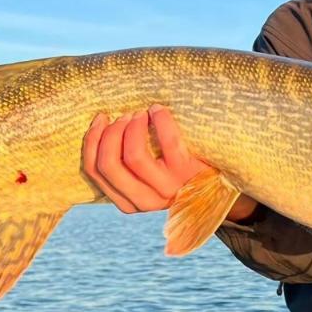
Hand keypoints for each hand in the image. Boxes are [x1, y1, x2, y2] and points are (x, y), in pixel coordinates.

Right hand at [81, 105, 258, 221]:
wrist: (220, 185)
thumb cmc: (175, 172)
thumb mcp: (147, 179)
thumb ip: (124, 166)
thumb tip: (101, 127)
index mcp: (128, 201)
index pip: (94, 172)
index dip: (91, 141)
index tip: (100, 119)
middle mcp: (146, 199)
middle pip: (109, 164)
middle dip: (109, 133)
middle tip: (121, 115)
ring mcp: (168, 187)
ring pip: (133, 155)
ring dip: (132, 127)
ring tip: (140, 113)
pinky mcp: (188, 171)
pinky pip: (168, 141)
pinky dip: (160, 120)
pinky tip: (158, 110)